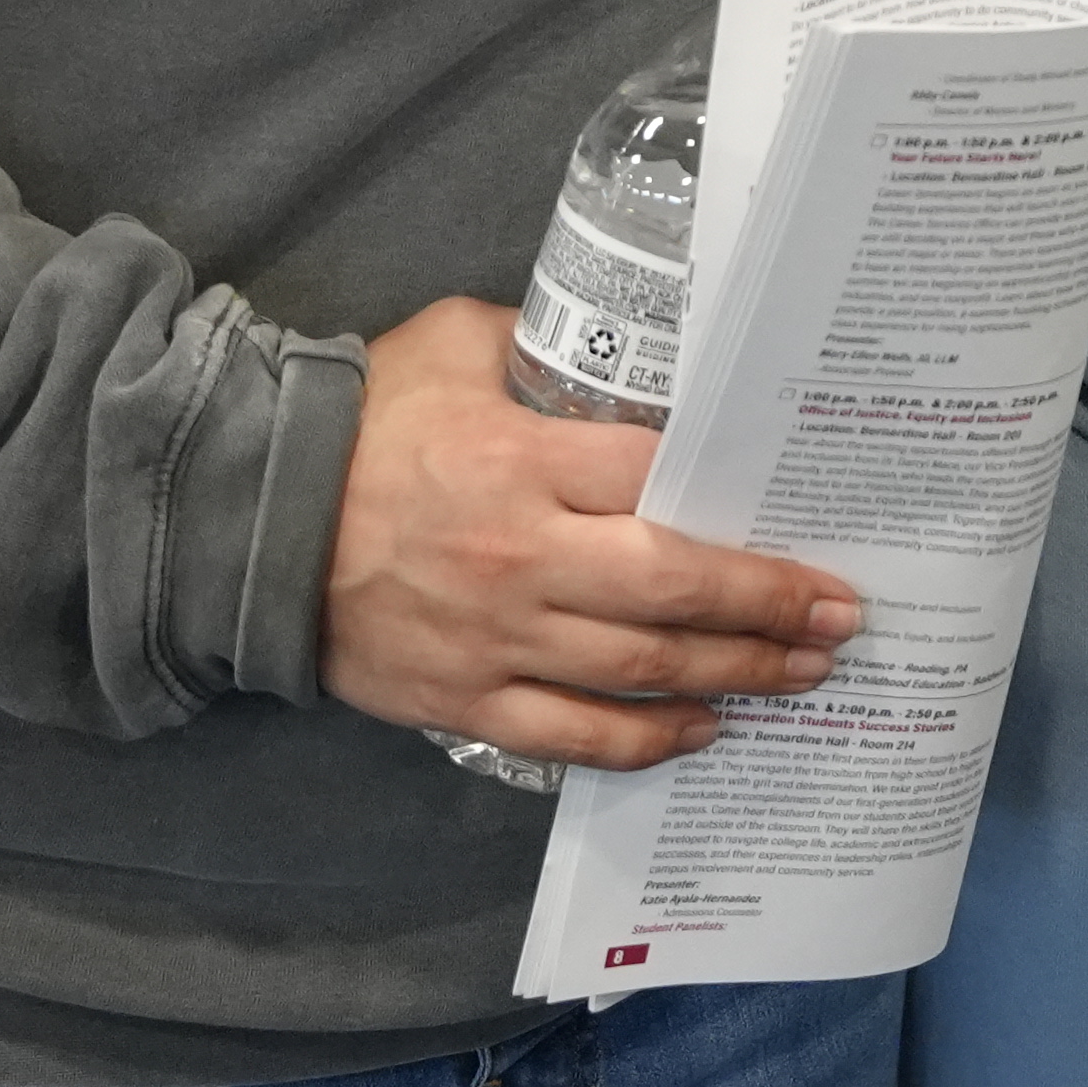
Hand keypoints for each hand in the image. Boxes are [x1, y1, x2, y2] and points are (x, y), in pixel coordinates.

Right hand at [318, 298, 860, 771]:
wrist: (244, 516)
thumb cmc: (360, 418)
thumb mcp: (457, 345)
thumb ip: (547, 353)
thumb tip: (631, 355)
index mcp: (525, 462)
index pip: (664, 481)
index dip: (745, 505)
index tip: (810, 520)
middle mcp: (524, 557)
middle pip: (678, 586)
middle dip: (772, 604)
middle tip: (844, 616)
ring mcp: (495, 639)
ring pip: (642, 669)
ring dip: (737, 673)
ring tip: (806, 674)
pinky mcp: (462, 700)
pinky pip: (573, 736)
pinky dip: (647, 741)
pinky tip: (706, 730)